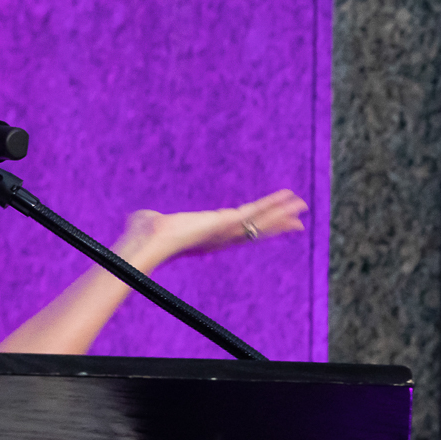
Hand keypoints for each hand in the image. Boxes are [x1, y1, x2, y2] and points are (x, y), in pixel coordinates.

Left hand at [119, 188, 307, 265]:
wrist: (145, 242)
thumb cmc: (141, 236)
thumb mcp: (151, 224)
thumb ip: (150, 220)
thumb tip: (138, 218)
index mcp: (206, 239)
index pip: (238, 234)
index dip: (255, 230)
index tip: (268, 227)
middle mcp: (219, 239)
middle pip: (256, 232)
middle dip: (277, 225)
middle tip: (298, 223)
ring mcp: (225, 232)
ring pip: (261, 222)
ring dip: (282, 213)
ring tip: (301, 205)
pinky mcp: (226, 223)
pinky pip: (255, 212)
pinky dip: (274, 204)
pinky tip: (289, 197)